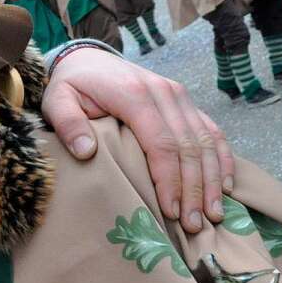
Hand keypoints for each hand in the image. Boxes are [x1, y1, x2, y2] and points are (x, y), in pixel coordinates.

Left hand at [42, 48, 234, 232]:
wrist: (87, 57)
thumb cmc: (71, 86)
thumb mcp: (57, 101)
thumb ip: (68, 125)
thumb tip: (86, 152)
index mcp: (134, 95)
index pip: (161, 144)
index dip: (169, 180)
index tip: (170, 211)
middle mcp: (164, 93)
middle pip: (188, 147)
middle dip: (194, 189)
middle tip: (194, 225)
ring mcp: (178, 96)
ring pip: (206, 141)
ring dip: (212, 180)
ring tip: (213, 214)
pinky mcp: (184, 101)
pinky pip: (211, 131)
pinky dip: (222, 159)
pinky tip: (224, 186)